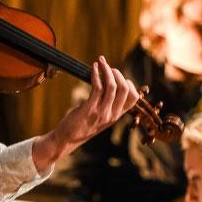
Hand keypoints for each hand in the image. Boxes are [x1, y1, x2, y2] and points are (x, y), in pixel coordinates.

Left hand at [31, 56, 139, 170]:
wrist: (67, 139)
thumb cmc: (81, 125)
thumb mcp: (100, 117)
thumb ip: (107, 105)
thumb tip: (108, 84)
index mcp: (116, 116)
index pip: (133, 98)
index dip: (128, 83)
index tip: (117, 76)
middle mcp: (112, 114)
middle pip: (125, 89)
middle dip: (118, 73)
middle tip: (108, 67)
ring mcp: (102, 112)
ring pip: (112, 86)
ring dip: (106, 70)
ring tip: (101, 62)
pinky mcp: (89, 109)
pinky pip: (97, 87)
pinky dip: (96, 74)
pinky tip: (93, 68)